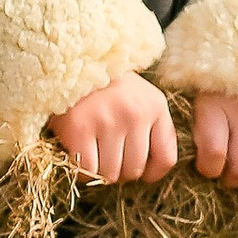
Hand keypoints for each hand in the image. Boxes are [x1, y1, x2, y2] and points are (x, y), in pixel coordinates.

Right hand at [49, 73, 176, 182]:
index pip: (166, 159)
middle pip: (134, 170)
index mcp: (155, 107)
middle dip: (120, 170)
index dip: (151, 173)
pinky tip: (78, 155)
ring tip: (92, 152)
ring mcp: (108, 121)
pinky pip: (86, 170)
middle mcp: (135, 114)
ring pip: (110, 174)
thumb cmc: (106, 87)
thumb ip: (151, 128)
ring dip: (99, 171)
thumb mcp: (140, 98)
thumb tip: (149, 172)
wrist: (71, 63)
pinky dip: (81, 170)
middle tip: (107, 155)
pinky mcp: (80, 129)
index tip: (140, 171)